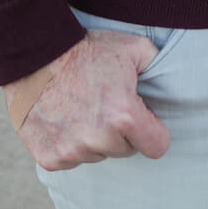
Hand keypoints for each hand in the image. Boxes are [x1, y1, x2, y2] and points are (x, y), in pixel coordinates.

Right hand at [3, 29, 171, 172]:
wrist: (35, 59)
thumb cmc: (86, 51)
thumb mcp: (133, 48)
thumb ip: (157, 65)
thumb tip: (172, 76)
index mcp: (123, 116)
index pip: (157, 146)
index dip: (153, 132)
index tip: (145, 122)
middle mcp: (98, 138)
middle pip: (126, 150)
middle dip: (122, 133)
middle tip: (107, 107)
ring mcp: (72, 150)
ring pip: (98, 155)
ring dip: (95, 139)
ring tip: (84, 110)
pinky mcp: (49, 158)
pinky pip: (72, 159)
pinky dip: (71, 145)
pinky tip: (66, 121)